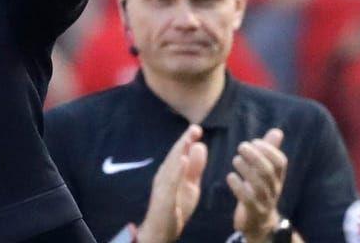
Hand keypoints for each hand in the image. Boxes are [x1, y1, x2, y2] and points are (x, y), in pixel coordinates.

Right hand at [137, 125, 207, 242]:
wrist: (159, 231)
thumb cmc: (174, 208)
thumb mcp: (190, 185)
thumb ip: (195, 167)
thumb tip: (199, 145)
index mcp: (171, 172)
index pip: (179, 153)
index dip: (187, 140)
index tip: (197, 128)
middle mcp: (164, 176)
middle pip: (174, 156)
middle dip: (184, 141)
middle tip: (195, 128)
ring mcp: (163, 186)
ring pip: (172, 166)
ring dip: (179, 151)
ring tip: (188, 139)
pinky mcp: (164, 198)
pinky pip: (171, 183)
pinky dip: (177, 170)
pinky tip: (183, 161)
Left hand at [230, 128, 287, 241]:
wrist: (259, 222)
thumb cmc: (261, 190)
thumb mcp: (267, 171)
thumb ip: (270, 151)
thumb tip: (277, 131)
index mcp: (278, 177)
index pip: (280, 162)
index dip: (268, 149)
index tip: (254, 141)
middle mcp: (274, 189)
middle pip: (268, 171)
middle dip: (255, 156)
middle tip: (241, 146)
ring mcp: (264, 201)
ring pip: (258, 185)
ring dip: (245, 169)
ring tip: (235, 159)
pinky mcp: (253, 211)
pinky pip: (247, 199)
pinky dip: (238, 186)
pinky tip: (230, 177)